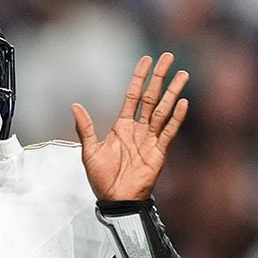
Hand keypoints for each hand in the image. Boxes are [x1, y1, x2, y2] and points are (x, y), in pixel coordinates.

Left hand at [71, 53, 188, 200]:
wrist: (115, 200)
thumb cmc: (102, 179)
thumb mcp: (90, 151)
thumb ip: (85, 128)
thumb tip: (75, 105)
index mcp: (122, 126)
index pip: (133, 95)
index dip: (139, 78)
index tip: (146, 60)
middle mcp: (138, 129)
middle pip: (151, 97)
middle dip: (159, 77)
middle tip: (168, 57)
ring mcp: (150, 139)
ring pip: (163, 110)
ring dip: (172, 92)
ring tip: (182, 75)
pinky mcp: (159, 152)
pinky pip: (169, 132)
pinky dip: (176, 118)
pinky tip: (183, 103)